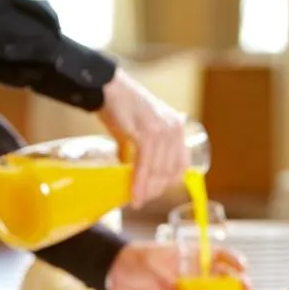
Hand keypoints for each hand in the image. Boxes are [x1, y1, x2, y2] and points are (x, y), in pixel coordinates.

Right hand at [97, 68, 189, 207]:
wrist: (107, 88)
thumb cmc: (120, 108)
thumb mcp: (139, 130)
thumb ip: (141, 151)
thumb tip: (132, 174)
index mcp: (176, 128)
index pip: (181, 164)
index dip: (168, 182)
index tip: (154, 193)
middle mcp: (173, 129)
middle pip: (170, 170)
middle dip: (156, 190)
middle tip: (142, 201)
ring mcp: (162, 130)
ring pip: (158, 170)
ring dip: (147, 190)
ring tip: (136, 201)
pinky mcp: (146, 132)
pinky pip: (145, 165)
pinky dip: (139, 182)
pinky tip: (133, 194)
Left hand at [106, 241, 251, 289]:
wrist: (115, 272)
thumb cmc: (134, 257)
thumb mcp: (153, 260)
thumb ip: (169, 273)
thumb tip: (182, 289)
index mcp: (190, 255)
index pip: (218, 255)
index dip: (233, 260)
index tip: (242, 268)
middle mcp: (191, 272)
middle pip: (221, 278)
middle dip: (238, 286)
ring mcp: (185, 288)